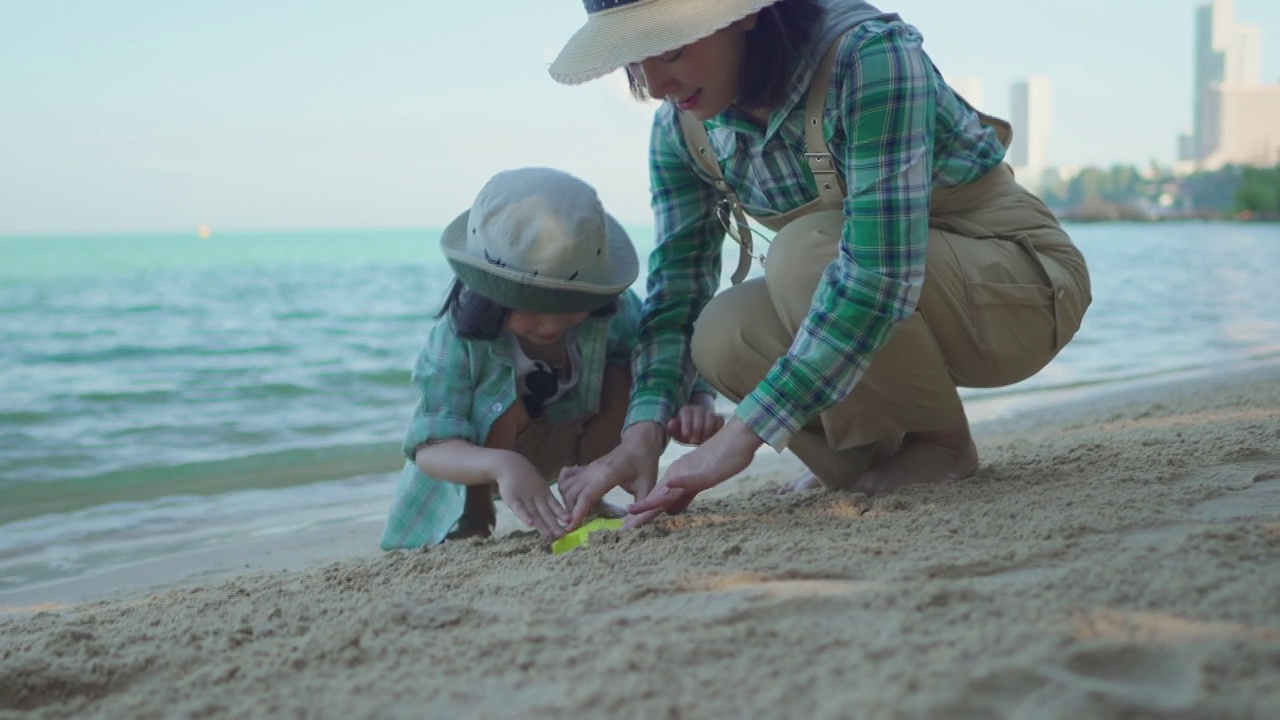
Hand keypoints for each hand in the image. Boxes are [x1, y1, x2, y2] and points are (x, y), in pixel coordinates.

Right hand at [494, 454, 567, 539]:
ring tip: (550, 535)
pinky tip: (530, 524)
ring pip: (534, 513)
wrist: (510, 464)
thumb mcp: (540, 486)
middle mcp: (537, 497)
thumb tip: (561, 513)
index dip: (562, 514)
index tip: (571, 522)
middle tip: (562, 535)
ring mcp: (524, 498)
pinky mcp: (512, 499)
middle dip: (554, 525)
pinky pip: (519, 509)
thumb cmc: (527, 477)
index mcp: (545, 493)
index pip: (555, 505)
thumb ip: (547, 499)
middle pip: (546, 513)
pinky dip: (524, 516)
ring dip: (542, 525)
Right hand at [560, 423, 663, 529]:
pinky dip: (564, 488)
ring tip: (576, 515)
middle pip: (572, 493)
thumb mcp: (647, 486)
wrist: (638, 443)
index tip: (570, 528)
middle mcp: (592, 471)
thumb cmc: (644, 463)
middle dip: (570, 512)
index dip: (577, 513)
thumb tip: (629, 528)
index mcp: (607, 475)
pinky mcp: (586, 467)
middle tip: (575, 527)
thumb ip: (639, 507)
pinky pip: (567, 476)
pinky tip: (571, 498)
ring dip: (566, 502)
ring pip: (566, 486)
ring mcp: (587, 468)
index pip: (586, 496)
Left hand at [625, 417, 761, 528]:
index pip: (657, 499)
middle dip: (641, 514)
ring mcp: (688, 472)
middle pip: (657, 497)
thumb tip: (670, 512)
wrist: (735, 440)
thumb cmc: (720, 460)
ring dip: (651, 503)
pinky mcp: (702, 470)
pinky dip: (678, 482)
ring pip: (667, 491)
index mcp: (676, 478)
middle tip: (626, 527)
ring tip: (634, 514)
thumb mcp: (699, 482)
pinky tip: (669, 486)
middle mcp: (677, 474)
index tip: (631, 525)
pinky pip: (689, 478)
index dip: (644, 513)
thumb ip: (684, 496)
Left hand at [667, 393, 724, 445]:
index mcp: (686, 410)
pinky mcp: (719, 419)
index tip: (685, 436)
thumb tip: (671, 423)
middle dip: (697, 429)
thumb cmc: (685, 432)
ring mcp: (710, 413)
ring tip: (703, 441)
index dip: (686, 425)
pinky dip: (717, 430)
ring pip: (711, 418)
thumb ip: (673, 429)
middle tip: (693, 441)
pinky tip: (712, 439)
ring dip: (707, 431)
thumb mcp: (677, 432)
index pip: (686, 414)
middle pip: (699, 415)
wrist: (697, 430)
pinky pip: (720, 422)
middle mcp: (699, 409)